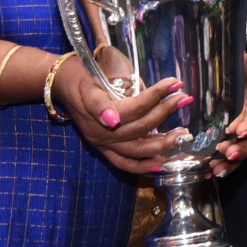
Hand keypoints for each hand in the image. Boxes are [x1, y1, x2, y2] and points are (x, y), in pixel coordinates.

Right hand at [53, 57, 191, 174]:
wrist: (62, 85)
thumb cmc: (79, 79)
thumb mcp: (87, 85)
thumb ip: (98, 103)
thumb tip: (112, 121)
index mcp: (100, 117)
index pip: (137, 107)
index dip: (158, 95)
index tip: (176, 83)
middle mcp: (103, 136)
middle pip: (141, 128)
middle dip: (166, 114)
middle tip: (185, 100)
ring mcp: (104, 145)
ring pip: (137, 150)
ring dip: (162, 144)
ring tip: (182, 135)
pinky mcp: (105, 150)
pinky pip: (125, 164)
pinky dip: (143, 166)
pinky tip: (161, 164)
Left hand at [209, 51, 246, 178]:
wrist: (230, 85)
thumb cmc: (240, 78)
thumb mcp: (244, 71)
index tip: (239, 131)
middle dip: (239, 148)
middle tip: (226, 151)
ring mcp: (239, 135)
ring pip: (239, 152)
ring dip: (230, 162)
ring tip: (217, 168)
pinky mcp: (229, 142)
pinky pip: (228, 158)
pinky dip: (221, 166)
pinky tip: (209, 173)